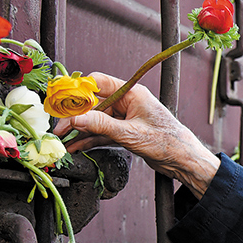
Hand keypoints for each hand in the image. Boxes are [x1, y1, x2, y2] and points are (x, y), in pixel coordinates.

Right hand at [53, 72, 219, 197]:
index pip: (98, 82)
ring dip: (79, 130)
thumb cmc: (167, 142)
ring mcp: (125, 117)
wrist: (183, 160)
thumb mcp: (130, 134)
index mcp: (132, 93)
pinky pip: (101, 132)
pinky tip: (76, 147)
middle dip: (74, 115)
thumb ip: (101, 126)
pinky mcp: (125, 131)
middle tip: (59, 128)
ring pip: (95, 119)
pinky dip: (89, 139)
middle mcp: (127, 102)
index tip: (62, 103)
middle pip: (93, 103)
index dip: (78, 91)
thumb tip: (76, 119)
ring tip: (62, 140)